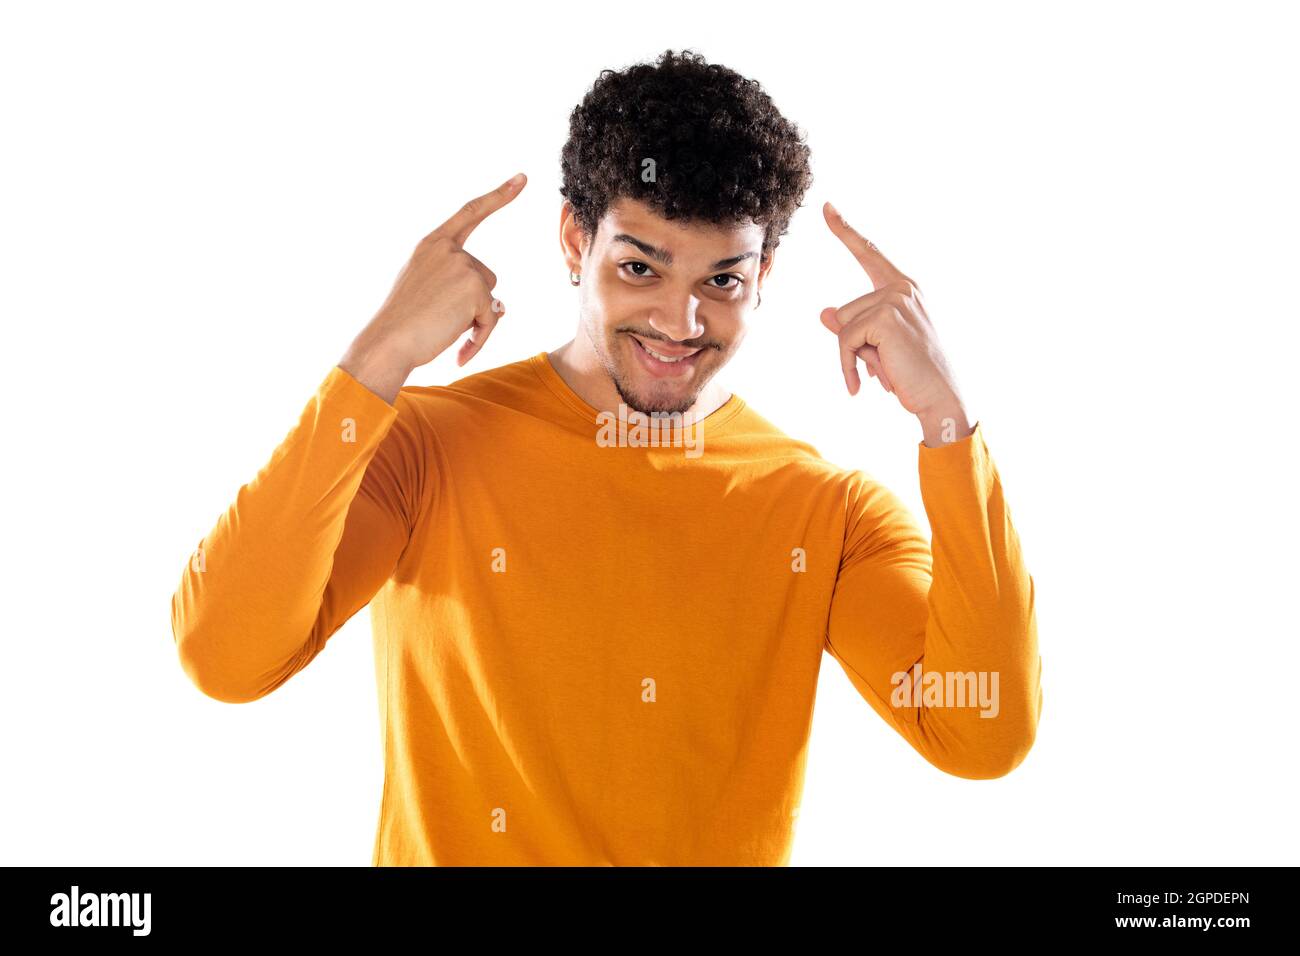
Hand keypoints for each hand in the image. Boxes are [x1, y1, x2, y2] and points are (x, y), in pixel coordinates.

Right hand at [356, 173, 526, 372]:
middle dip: (474, 302)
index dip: (498, 196)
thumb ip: (458, 288)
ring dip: (476, 319)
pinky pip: (492, 317)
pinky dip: (480, 337)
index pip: (470, 213)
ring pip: (490, 297)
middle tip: (440, 318)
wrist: (387, 343)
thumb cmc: (403, 325)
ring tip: (444, 328)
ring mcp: (462, 266)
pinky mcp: (475, 287)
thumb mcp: (426, 292)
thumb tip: (500, 306)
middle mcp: (448, 250)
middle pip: (486, 276)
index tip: (521, 179)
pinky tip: (458, 350)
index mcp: (431, 245)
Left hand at [818, 202, 963, 421]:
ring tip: (884, 372)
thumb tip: (824, 312)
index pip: (868, 253)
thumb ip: (851, 327)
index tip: (826, 206)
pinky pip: (844, 340)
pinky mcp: (885, 316)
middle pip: (843, 311)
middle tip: (886, 366)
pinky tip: (860, 385)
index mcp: (904, 288)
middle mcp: (902, 287)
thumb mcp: (877, 348)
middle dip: (854, 346)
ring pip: (842, 326)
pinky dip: (847, 365)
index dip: (845, 230)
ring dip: (854, 357)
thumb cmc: (913, 375)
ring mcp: (895, 299)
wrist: (940, 397)